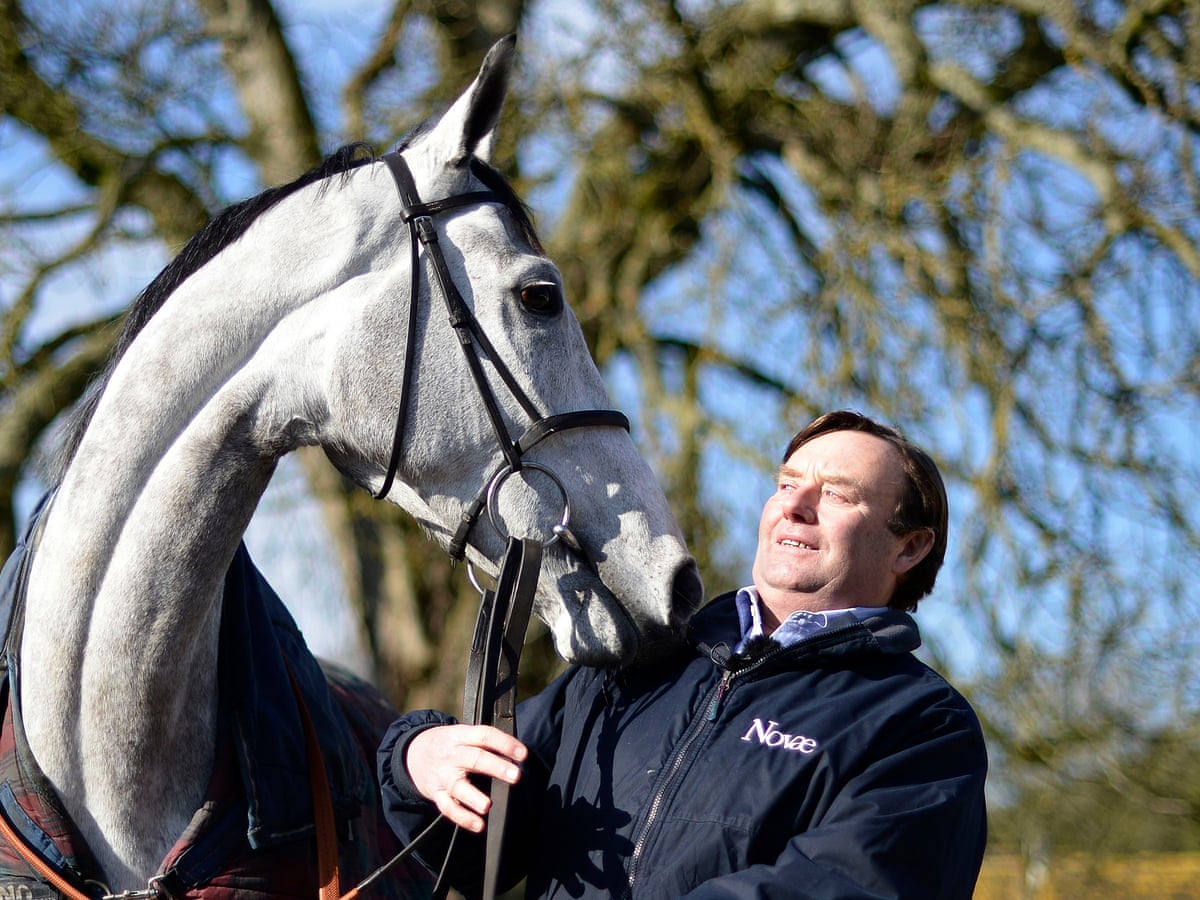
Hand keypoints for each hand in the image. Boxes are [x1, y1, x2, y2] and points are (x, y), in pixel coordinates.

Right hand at [406, 724, 527, 832]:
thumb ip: (483, 741)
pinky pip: (448, 807)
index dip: (504, 743)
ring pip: (458, 786)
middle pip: (474, 759)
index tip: (523, 754)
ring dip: (474, 797)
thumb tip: (516, 753)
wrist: (412, 754)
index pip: (484, 735)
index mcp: (460, 736)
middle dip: (496, 767)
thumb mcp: (462, 734)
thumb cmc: (447, 744)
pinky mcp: (436, 794)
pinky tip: (478, 825)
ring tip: (487, 805)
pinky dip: (462, 818)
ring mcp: (443, 775)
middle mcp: (451, 755)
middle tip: (515, 775)